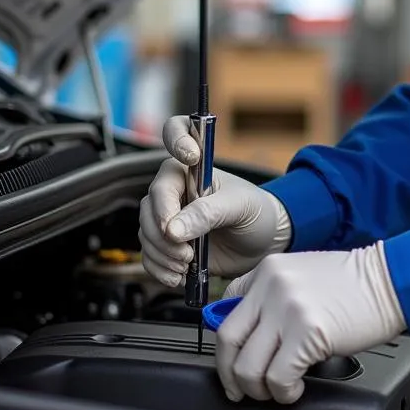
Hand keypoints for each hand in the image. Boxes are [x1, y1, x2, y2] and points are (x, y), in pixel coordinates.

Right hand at [138, 115, 292, 285]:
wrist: (263, 242)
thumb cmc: (256, 213)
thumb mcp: (240, 207)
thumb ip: (208, 213)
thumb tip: (173, 229)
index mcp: (194, 167)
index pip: (175, 134)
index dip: (176, 139)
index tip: (191, 158)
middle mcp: (177, 189)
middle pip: (151, 203)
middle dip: (163, 230)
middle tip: (186, 249)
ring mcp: (170, 217)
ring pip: (146, 231)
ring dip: (161, 252)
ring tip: (186, 263)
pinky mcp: (169, 243)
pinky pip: (150, 254)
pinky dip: (159, 267)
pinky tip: (177, 275)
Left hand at [216, 243, 405, 403]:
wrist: (392, 280)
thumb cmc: (355, 284)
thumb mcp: (303, 277)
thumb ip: (272, 298)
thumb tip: (250, 337)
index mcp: (268, 270)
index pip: (224, 310)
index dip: (228, 345)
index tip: (235, 360)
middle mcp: (272, 285)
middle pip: (227, 341)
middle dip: (231, 374)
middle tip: (242, 389)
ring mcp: (288, 308)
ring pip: (248, 367)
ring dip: (259, 389)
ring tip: (277, 389)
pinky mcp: (308, 332)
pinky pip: (278, 378)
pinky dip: (284, 393)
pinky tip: (297, 388)